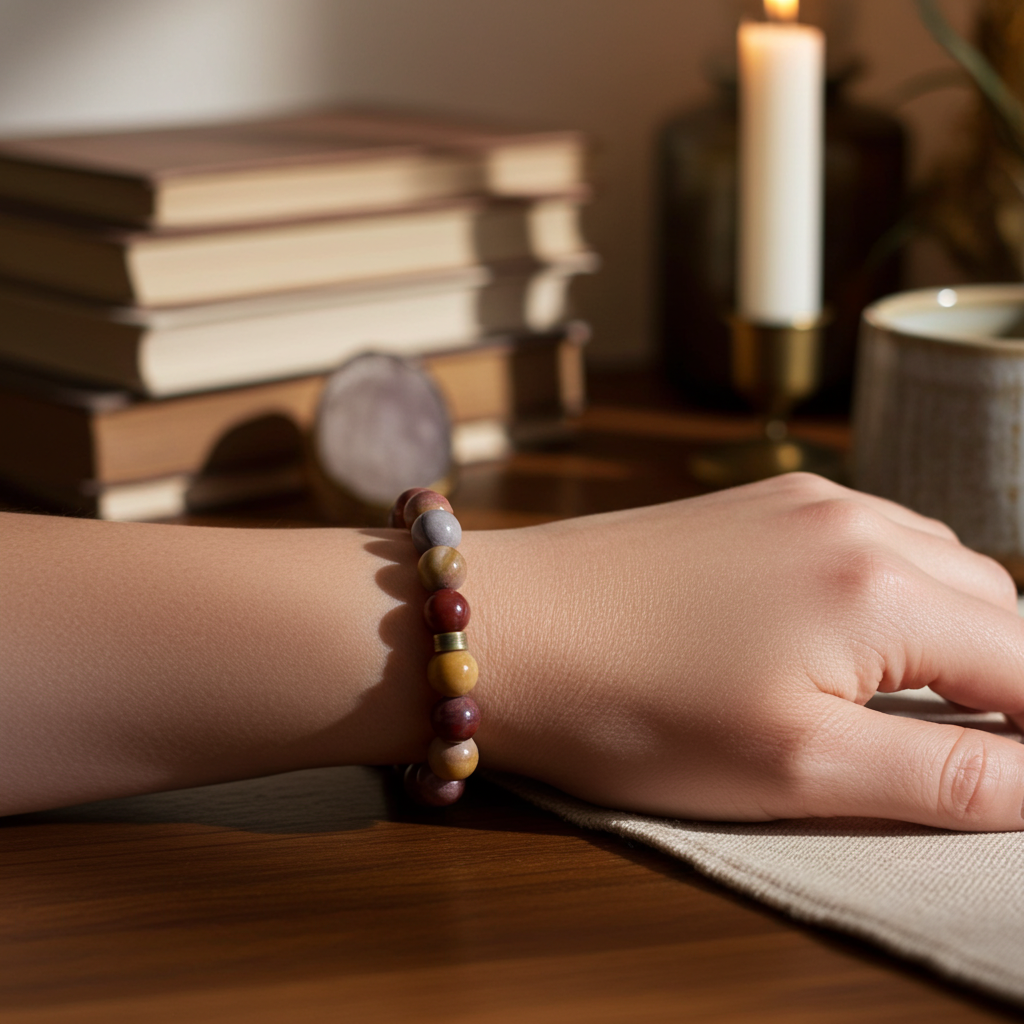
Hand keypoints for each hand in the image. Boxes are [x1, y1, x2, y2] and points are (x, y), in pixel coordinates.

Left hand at [470, 473, 1023, 830]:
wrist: (502, 625)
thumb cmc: (631, 707)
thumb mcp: (794, 769)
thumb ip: (940, 775)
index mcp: (882, 590)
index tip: (1017, 775)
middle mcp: (856, 522)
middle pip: (995, 606)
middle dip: (1008, 679)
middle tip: (978, 749)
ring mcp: (802, 499)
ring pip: (936, 563)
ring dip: (954, 628)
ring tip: (926, 697)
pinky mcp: (755, 501)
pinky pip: (869, 535)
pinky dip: (893, 586)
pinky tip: (853, 629)